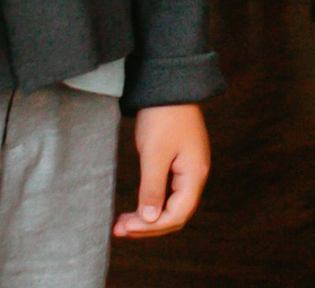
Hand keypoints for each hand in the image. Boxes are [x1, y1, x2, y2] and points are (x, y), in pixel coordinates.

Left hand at [114, 103, 208, 238]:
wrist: (168, 85)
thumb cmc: (163, 117)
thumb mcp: (154, 154)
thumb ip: (152, 189)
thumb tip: (150, 220)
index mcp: (194, 174)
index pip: (177, 215)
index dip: (151, 227)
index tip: (126, 228)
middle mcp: (195, 175)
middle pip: (175, 214)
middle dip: (148, 226)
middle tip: (119, 229)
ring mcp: (188, 169)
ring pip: (170, 205)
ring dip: (148, 216)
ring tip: (123, 222)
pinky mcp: (179, 163)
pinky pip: (168, 193)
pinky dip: (151, 202)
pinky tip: (136, 206)